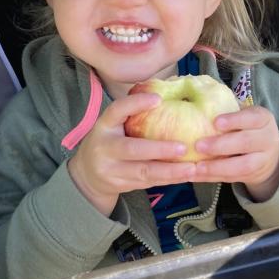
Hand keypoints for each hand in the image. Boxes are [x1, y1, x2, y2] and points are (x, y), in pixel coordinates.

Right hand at [68, 92, 196, 215]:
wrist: (87, 175)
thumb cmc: (108, 141)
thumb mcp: (112, 124)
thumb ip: (132, 113)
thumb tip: (167, 93)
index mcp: (103, 126)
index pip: (116, 110)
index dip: (135, 103)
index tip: (158, 98)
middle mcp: (105, 147)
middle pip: (132, 149)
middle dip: (159, 149)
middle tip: (184, 147)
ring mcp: (111, 169)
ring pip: (143, 171)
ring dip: (169, 171)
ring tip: (192, 168)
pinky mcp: (121, 184)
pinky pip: (148, 182)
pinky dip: (168, 180)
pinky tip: (185, 176)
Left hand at [193, 106, 278, 201]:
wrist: (268, 152)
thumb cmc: (246, 127)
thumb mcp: (243, 115)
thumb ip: (225, 110)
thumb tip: (194, 104)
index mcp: (263, 118)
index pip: (252, 118)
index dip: (234, 120)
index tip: (215, 122)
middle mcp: (267, 139)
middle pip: (246, 142)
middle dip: (221, 145)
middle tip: (199, 145)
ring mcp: (262, 160)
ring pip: (243, 166)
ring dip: (218, 167)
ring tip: (197, 167)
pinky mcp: (253, 175)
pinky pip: (233, 178)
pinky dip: (213, 177)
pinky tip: (196, 175)